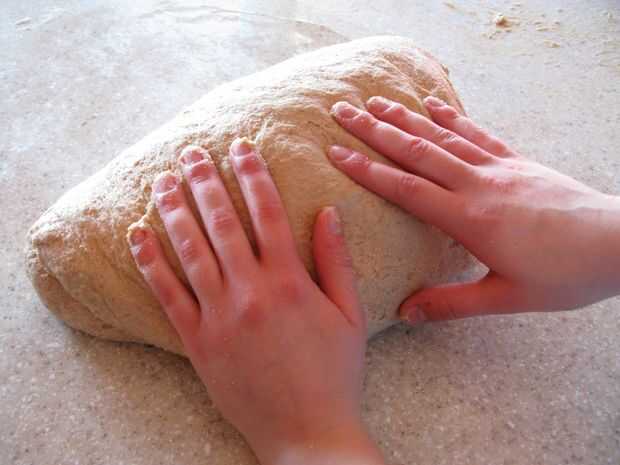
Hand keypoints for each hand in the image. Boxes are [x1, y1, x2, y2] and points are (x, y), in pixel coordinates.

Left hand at [128, 139, 384, 464]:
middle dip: (205, 182)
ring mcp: (220, 317)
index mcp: (290, 281)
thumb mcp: (350, 315)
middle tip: (191, 152)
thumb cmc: (336, 373)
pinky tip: (137, 234)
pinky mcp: (198, 342)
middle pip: (222, 223)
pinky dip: (150, 262)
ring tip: (162, 180)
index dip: (252, 175)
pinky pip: (167, 295)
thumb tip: (328, 212)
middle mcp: (250, 291)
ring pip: (190, 251)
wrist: (307, 433)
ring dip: (174, 211)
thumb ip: (336, 260)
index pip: (267, 213)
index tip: (240, 147)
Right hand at [328, 96, 619, 322]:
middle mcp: (478, 185)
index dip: (367, 169)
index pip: (406, 189)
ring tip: (376, 102)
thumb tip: (406, 313)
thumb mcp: (506, 298)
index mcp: (470, 218)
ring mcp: (498, 169)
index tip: (336, 152)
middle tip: (342, 112)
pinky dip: (452, 118)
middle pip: (417, 152)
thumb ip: (452, 303)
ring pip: (443, 137)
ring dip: (405, 118)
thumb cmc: (565, 275)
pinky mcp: (516, 163)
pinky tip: (433, 104)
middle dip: (375, 131)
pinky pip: (478, 134)